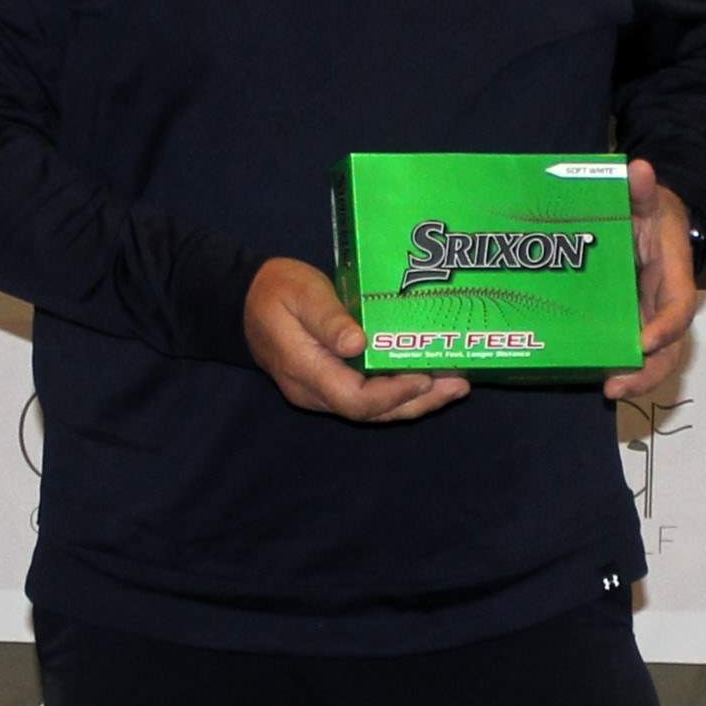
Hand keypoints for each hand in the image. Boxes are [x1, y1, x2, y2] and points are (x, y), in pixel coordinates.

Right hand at [245, 256, 470, 422]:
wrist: (247, 302)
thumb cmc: (276, 292)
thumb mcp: (300, 294)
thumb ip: (327, 319)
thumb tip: (357, 343)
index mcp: (306, 370)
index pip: (354, 399)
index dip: (392, 394)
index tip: (423, 376)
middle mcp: (315, 392)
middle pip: (371, 413)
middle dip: (417, 402)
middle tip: (458, 386)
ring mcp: (323, 392)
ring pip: (373, 410)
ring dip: (416, 401)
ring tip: (455, 386)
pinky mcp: (332, 384)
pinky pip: (369, 398)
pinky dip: (401, 392)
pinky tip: (428, 380)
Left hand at [605, 158, 701, 406]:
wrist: (652, 223)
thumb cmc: (650, 213)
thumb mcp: (647, 198)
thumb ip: (640, 189)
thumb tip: (638, 169)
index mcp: (674, 276)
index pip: (680, 308)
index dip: (666, 327)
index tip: (643, 342)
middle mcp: (665, 305)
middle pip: (670, 349)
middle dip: (649, 372)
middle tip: (618, 386)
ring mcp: (649, 320)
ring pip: (653, 360)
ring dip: (635, 379)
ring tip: (608, 390)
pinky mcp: (629, 326)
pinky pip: (629, 354)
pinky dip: (615, 368)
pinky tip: (590, 376)